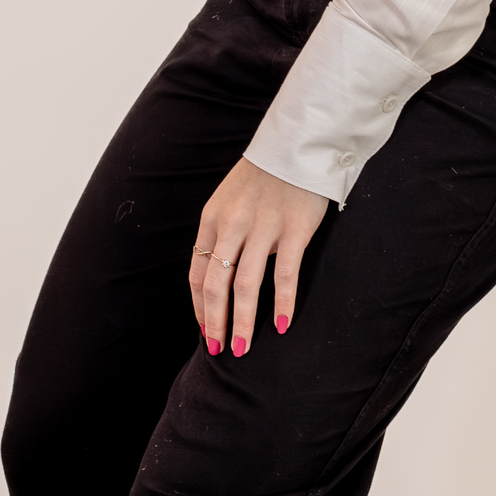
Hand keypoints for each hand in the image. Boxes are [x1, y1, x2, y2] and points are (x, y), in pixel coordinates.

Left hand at [189, 158, 328, 355]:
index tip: (205, 331)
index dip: (199, 307)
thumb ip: (223, 235)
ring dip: (241, 322)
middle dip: (215, 323)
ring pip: (244, 286)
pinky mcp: (294, 229)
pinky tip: (280, 325)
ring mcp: (263, 227)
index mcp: (212, 219)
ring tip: (242, 349)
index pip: (197, 273)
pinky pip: (284, 275)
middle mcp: (232, 225)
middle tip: (220, 350)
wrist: (298, 145)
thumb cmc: (264, 177)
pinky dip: (281, 303)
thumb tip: (219, 279)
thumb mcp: (230, 201)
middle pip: (215, 285)